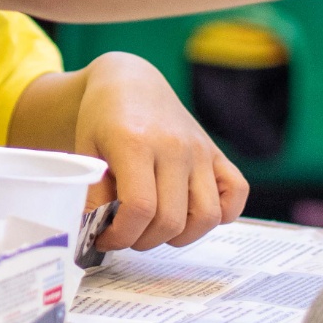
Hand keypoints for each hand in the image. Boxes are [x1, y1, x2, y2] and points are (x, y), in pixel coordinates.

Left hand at [11, 51, 248, 251]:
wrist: (131, 82)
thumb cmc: (103, 117)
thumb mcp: (86, 151)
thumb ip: (91, 193)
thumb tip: (94, 233)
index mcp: (135, 143)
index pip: (139, 208)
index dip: (120, 235)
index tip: (105, 238)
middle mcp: (173, 146)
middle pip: (170, 219)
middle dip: (143, 240)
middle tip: (126, 234)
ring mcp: (199, 150)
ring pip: (206, 216)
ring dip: (180, 237)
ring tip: (156, 229)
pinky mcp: (215, 153)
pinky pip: (237, 193)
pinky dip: (221, 214)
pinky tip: (191, 214)